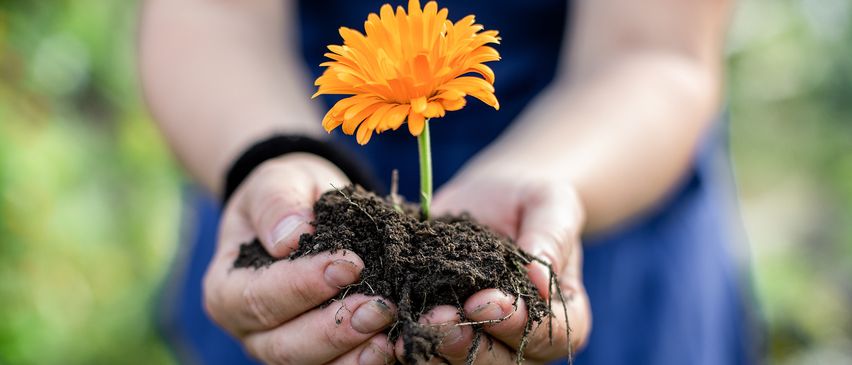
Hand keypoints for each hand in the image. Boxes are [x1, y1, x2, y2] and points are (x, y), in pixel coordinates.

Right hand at [203, 153, 396, 364]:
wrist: (309, 211)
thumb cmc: (287, 196)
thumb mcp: (276, 182)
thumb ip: (276, 203)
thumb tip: (288, 238)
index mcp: (228, 291)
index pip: (260, 298)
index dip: (303, 286)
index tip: (348, 263)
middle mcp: (253, 332)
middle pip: (286, 347)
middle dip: (336, 329)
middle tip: (379, 306)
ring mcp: (287, 350)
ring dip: (357, 355)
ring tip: (393, 330)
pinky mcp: (322, 357)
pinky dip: (372, 360)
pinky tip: (399, 343)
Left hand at [396, 170, 590, 363]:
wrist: (487, 202)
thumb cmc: (527, 202)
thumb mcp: (549, 203)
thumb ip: (551, 235)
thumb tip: (541, 277)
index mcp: (563, 316)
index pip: (545, 334)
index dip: (515, 322)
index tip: (485, 301)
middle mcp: (524, 342)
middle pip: (499, 362)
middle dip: (466, 343)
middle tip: (437, 318)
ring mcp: (482, 345)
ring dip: (431, 350)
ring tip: (406, 329)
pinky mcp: (443, 338)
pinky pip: (426, 353)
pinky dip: (404, 347)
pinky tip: (385, 333)